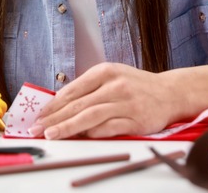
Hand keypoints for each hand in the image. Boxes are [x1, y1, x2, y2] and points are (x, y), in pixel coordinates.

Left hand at [29, 63, 179, 139]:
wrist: (170, 93)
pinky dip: (93, 133)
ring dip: (68, 127)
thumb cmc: (136, 86)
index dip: (53, 105)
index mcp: (105, 71)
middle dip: (54, 118)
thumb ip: (88, 89)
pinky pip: (109, 128)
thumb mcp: (112, 78)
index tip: (38, 116)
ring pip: (90, 117)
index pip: (72, 90)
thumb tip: (59, 107)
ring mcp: (126, 103)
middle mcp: (115, 85)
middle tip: (37, 129)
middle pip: (78, 104)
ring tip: (52, 134)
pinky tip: (81, 137)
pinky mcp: (136, 120)